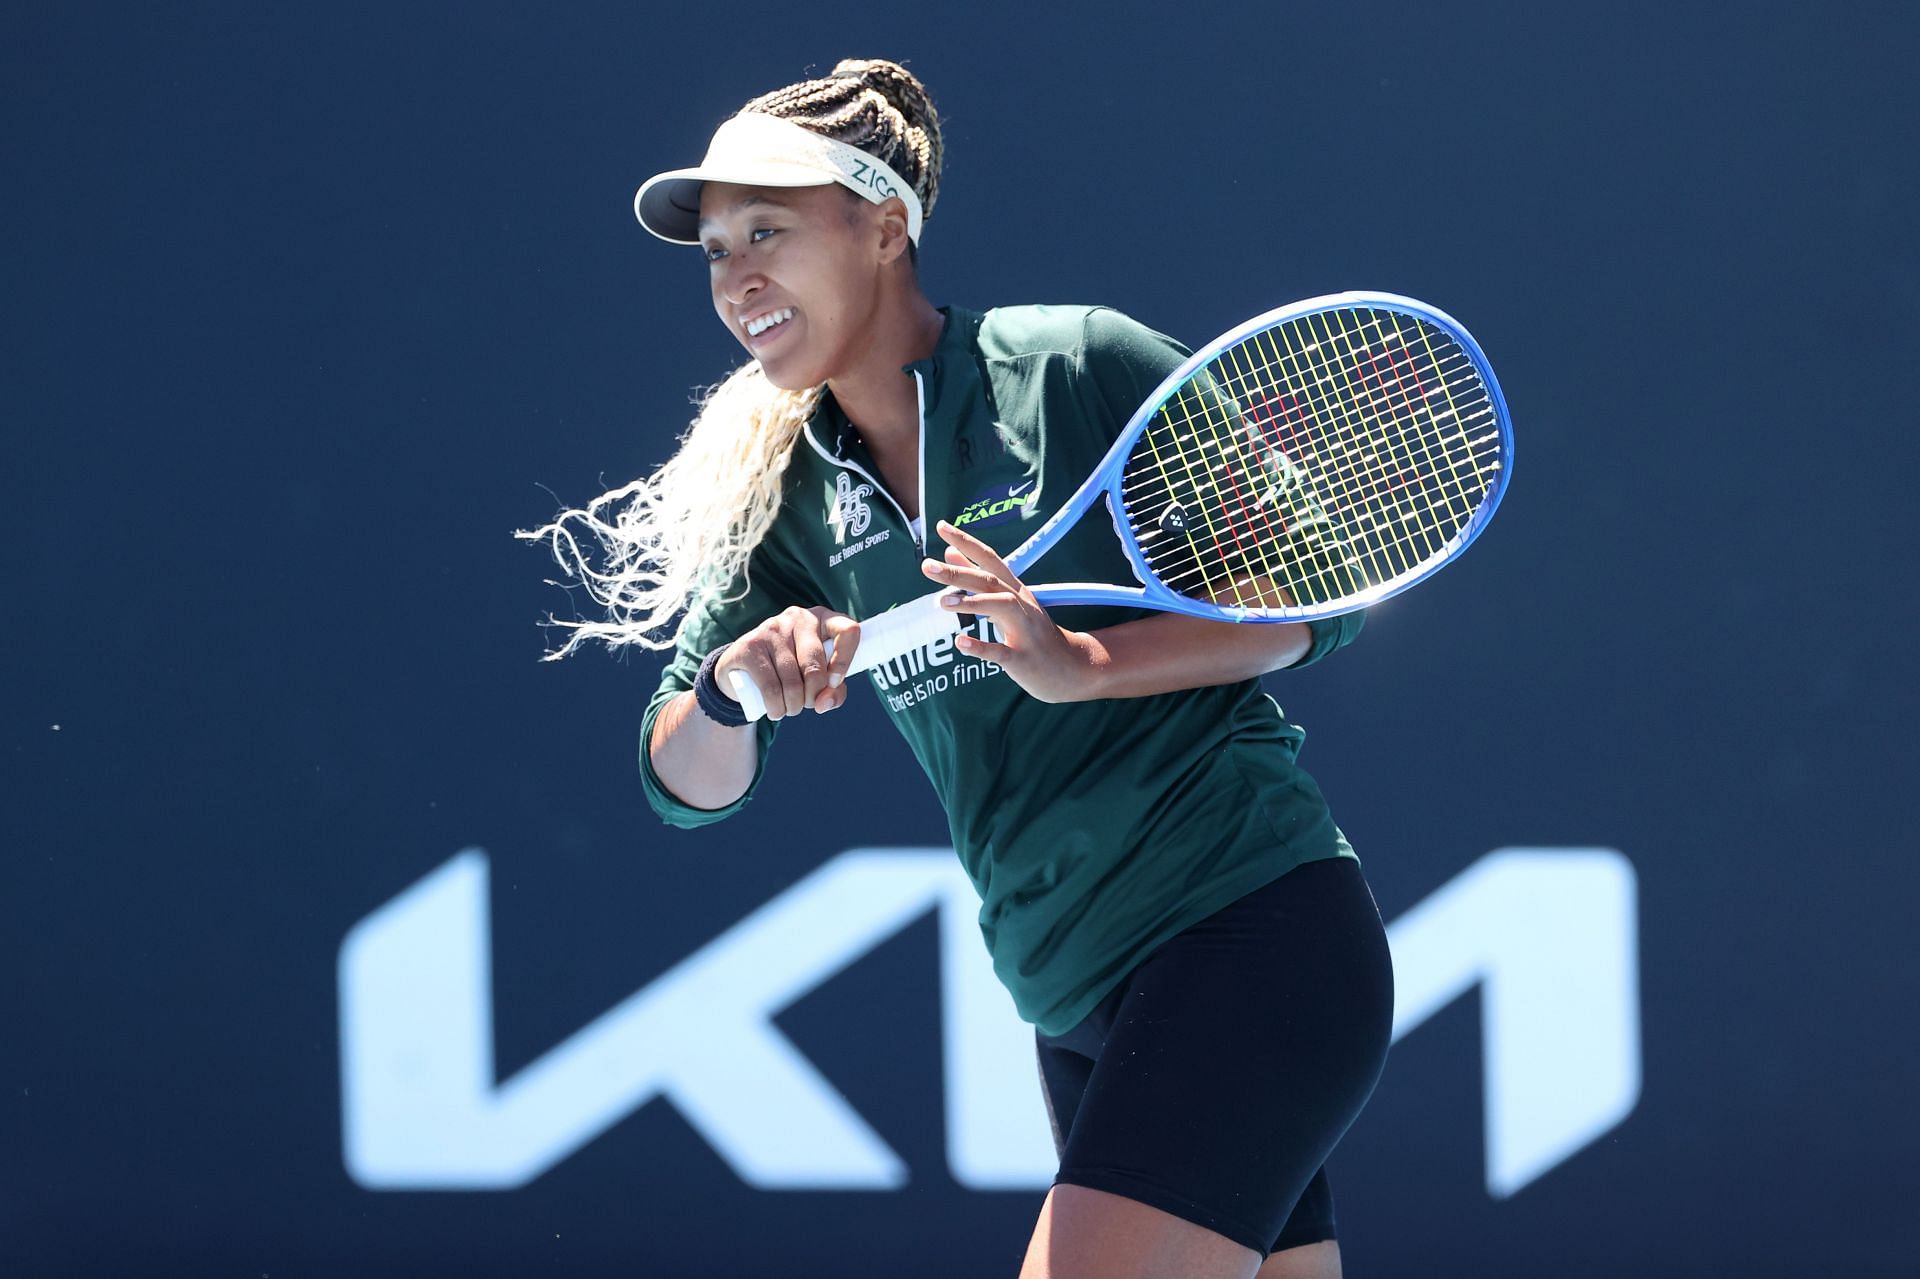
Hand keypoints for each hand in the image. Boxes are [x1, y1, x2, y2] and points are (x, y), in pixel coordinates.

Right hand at [716, 606, 860, 720]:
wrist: (742, 668)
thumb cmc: (791, 671)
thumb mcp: (818, 678)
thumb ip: (833, 692)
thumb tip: (824, 702)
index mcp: (823, 619)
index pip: (848, 631)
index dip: (844, 663)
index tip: (834, 683)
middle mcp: (799, 617)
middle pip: (816, 667)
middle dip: (813, 696)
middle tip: (807, 703)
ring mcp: (772, 628)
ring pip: (793, 682)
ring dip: (794, 707)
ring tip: (790, 708)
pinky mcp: (750, 645)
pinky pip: (771, 687)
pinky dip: (776, 708)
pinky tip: (775, 710)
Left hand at [920, 520, 1095, 703]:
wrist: (1072, 667)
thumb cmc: (1034, 634)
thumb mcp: (1010, 601)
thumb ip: (979, 577)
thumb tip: (949, 552)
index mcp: (1016, 590)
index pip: (990, 559)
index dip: (967, 542)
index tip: (940, 527)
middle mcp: (1022, 605)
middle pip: (990, 581)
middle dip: (959, 572)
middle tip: (926, 565)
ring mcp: (1025, 631)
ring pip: (1001, 607)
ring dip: (971, 603)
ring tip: (942, 601)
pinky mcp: (1023, 659)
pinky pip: (1001, 652)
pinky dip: (981, 647)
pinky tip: (960, 642)